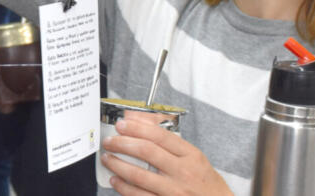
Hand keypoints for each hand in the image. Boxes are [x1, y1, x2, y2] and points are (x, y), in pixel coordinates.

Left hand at [101, 111, 232, 195]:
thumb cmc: (206, 185)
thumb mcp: (196, 159)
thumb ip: (172, 145)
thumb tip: (143, 126)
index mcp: (191, 156)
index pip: (160, 135)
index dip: (137, 128)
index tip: (122, 125)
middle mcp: (182, 172)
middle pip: (146, 151)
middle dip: (122, 143)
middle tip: (110, 140)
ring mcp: (173, 191)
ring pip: (138, 175)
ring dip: (118, 164)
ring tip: (108, 158)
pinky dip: (123, 187)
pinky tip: (116, 180)